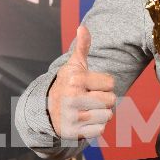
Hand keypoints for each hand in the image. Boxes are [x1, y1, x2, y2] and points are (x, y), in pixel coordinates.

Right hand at [47, 25, 115, 139]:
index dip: (104, 85)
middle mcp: (72, 97)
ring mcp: (72, 116)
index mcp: (75, 79)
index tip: (91, 85)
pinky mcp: (72, 133)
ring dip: (101, 114)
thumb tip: (83, 27)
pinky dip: (95, 127)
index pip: (111, 83)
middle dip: (104, 100)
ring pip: (107, 116)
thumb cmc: (68, 84)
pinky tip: (84, 121)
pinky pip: (100, 130)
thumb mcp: (74, 65)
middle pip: (111, 100)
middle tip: (89, 98)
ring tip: (87, 109)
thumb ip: (82, 47)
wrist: (48, 110)